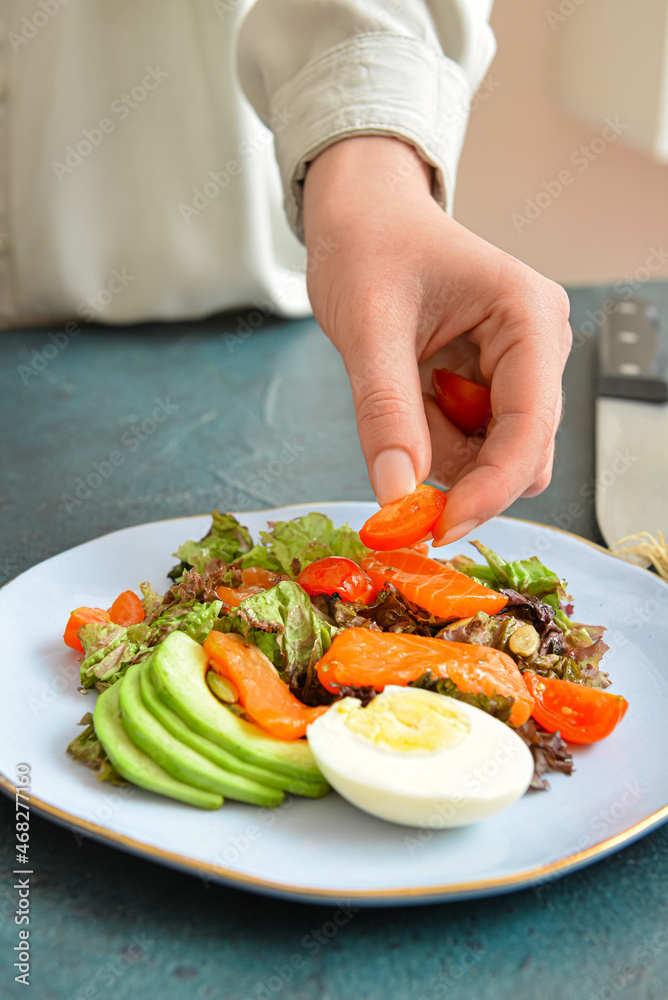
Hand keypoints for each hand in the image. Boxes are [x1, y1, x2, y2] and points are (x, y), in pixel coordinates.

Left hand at [303, 136, 571, 544]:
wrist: (361, 216)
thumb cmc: (368, 244)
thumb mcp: (367, 325)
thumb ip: (385, 410)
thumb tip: (396, 494)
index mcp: (528, 317)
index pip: (530, 428)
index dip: (489, 488)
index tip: (438, 528)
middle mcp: (537, 346)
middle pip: (524, 453)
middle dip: (461, 472)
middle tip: (396, 465)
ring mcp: (519, 367)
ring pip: (495, 455)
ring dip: (441, 452)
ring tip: (400, 392)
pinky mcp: (493, 382)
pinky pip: (472, 442)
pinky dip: (433, 440)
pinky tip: (410, 394)